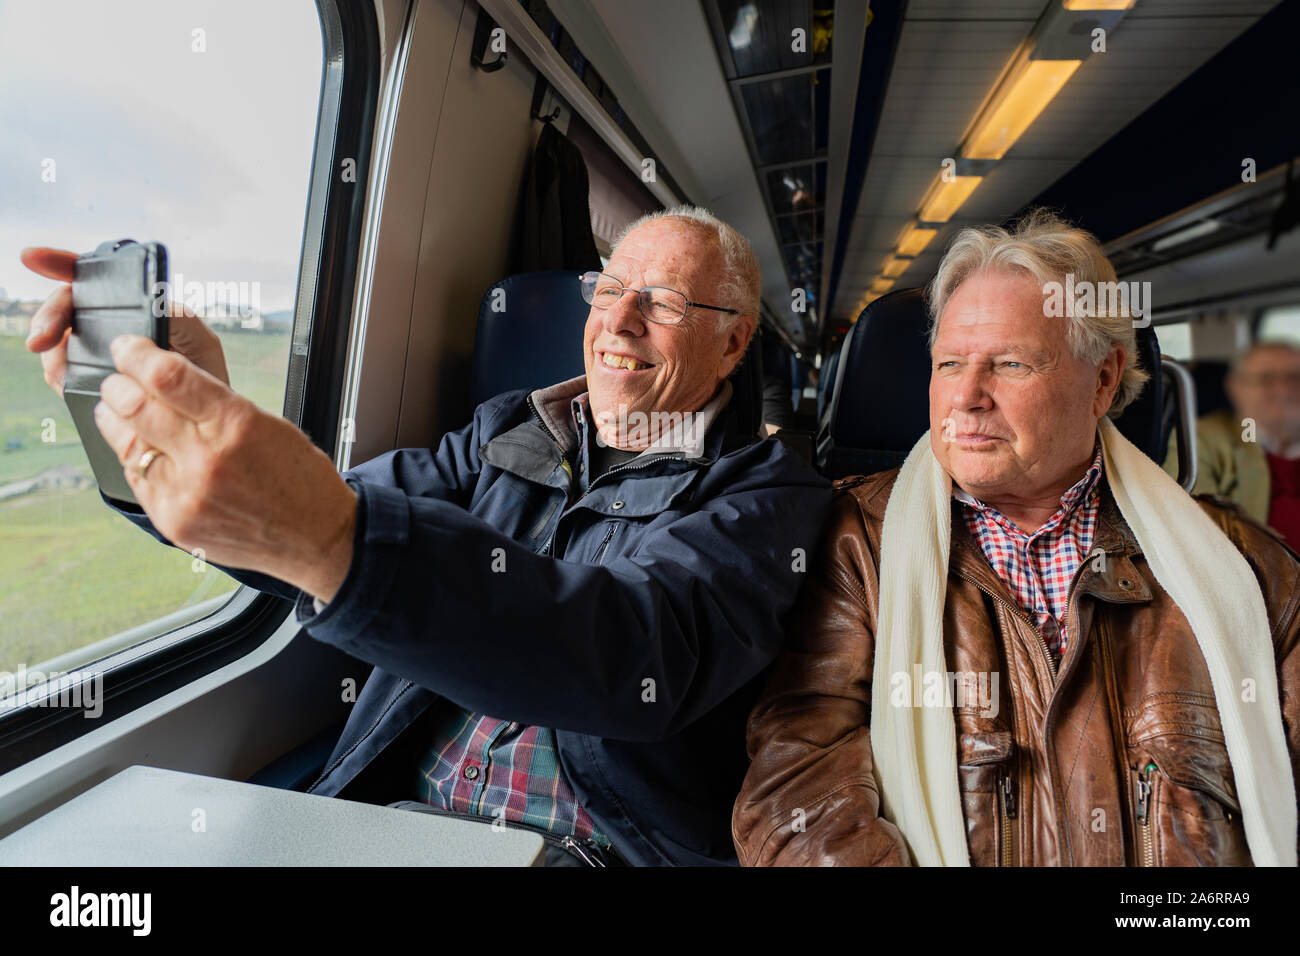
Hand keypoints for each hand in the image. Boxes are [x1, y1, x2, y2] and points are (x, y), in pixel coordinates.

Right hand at [21, 246, 231, 395]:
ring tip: (58, 364)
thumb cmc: (204, 378)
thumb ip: (179, 320)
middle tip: (41, 339)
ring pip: (59, 339)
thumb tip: (153, 304)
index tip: (35, 258)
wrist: (199, 422)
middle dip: (50, 317)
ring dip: (52, 349)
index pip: (93, 278)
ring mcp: (97, 350)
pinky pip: (63, 370)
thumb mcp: (200, 344)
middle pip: (68, 307)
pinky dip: (58, 372)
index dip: (63, 262)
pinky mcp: (89, 377)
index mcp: (136, 308)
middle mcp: (112, 325)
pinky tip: (64, 378)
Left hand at [92, 335, 357, 602]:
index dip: (135, 354)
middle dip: (117, 384)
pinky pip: (136, 479)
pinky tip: (149, 451)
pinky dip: (136, 458)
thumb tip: (161, 375)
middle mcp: (207, 460)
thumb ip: (212, 401)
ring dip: (117, 420)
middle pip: (132, 405)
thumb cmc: (298, 477)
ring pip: (125, 443)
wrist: (315, 538)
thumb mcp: (267, 423)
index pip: (165, 376)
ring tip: (122, 412)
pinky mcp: (173, 522)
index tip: (127, 347)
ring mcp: (186, 495)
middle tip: (119, 377)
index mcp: (237, 424)